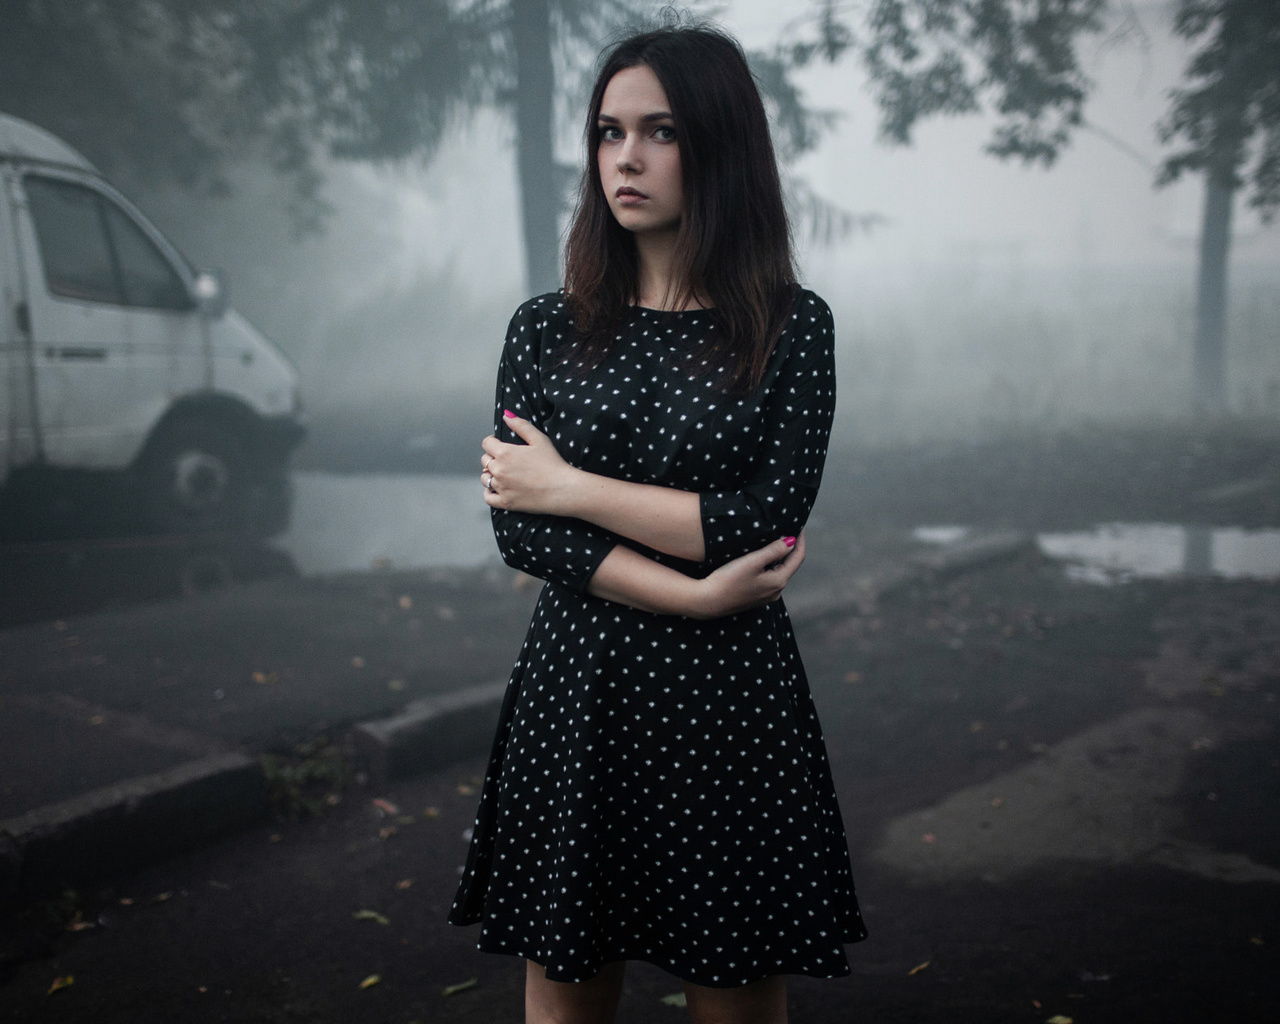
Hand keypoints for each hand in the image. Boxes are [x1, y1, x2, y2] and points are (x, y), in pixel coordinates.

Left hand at [480, 411, 579, 513]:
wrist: (563, 490)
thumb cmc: (553, 465)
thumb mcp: (539, 439)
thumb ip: (521, 426)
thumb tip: (507, 416)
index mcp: (505, 453)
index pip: (486, 444)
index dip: (493, 442)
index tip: (499, 445)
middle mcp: (499, 470)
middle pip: (484, 461)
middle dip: (492, 458)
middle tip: (506, 461)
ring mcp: (501, 487)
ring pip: (485, 478)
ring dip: (491, 475)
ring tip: (504, 475)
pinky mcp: (505, 502)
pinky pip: (488, 497)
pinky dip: (490, 493)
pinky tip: (498, 489)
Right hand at [687, 531, 805, 618]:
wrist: (708, 601)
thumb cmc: (729, 580)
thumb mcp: (753, 561)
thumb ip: (774, 550)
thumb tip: (792, 541)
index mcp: (779, 581)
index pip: (797, 557)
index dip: (800, 540)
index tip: (799, 525)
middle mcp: (776, 591)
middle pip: (789, 565)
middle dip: (791, 548)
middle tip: (789, 530)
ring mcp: (766, 596)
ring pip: (779, 571)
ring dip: (780, 557)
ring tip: (777, 540)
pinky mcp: (755, 597)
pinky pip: (769, 578)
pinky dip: (771, 565)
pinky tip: (763, 558)